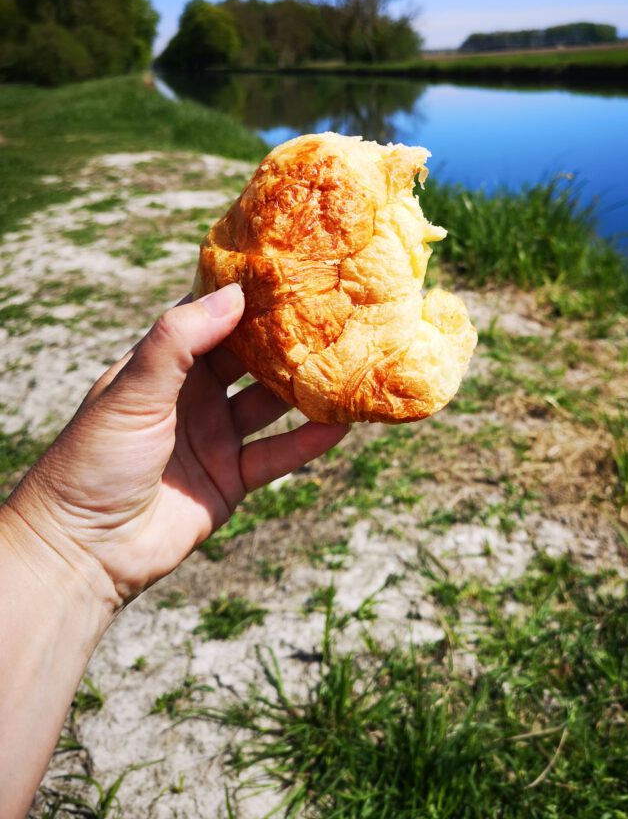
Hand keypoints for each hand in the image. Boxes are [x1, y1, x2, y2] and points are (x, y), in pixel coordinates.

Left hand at [5, 283, 347, 606]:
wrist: (85, 551)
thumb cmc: (96, 460)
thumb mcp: (133, 391)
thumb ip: (180, 341)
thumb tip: (234, 295)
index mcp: (161, 366)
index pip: (208, 319)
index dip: (243, 297)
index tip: (286, 273)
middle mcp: (191, 396)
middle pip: (248, 359)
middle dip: (285, 339)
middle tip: (331, 314)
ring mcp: (213, 437)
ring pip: (269, 404)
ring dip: (303, 388)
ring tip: (345, 364)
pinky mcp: (231, 478)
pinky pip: (277, 455)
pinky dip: (308, 442)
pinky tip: (340, 425)